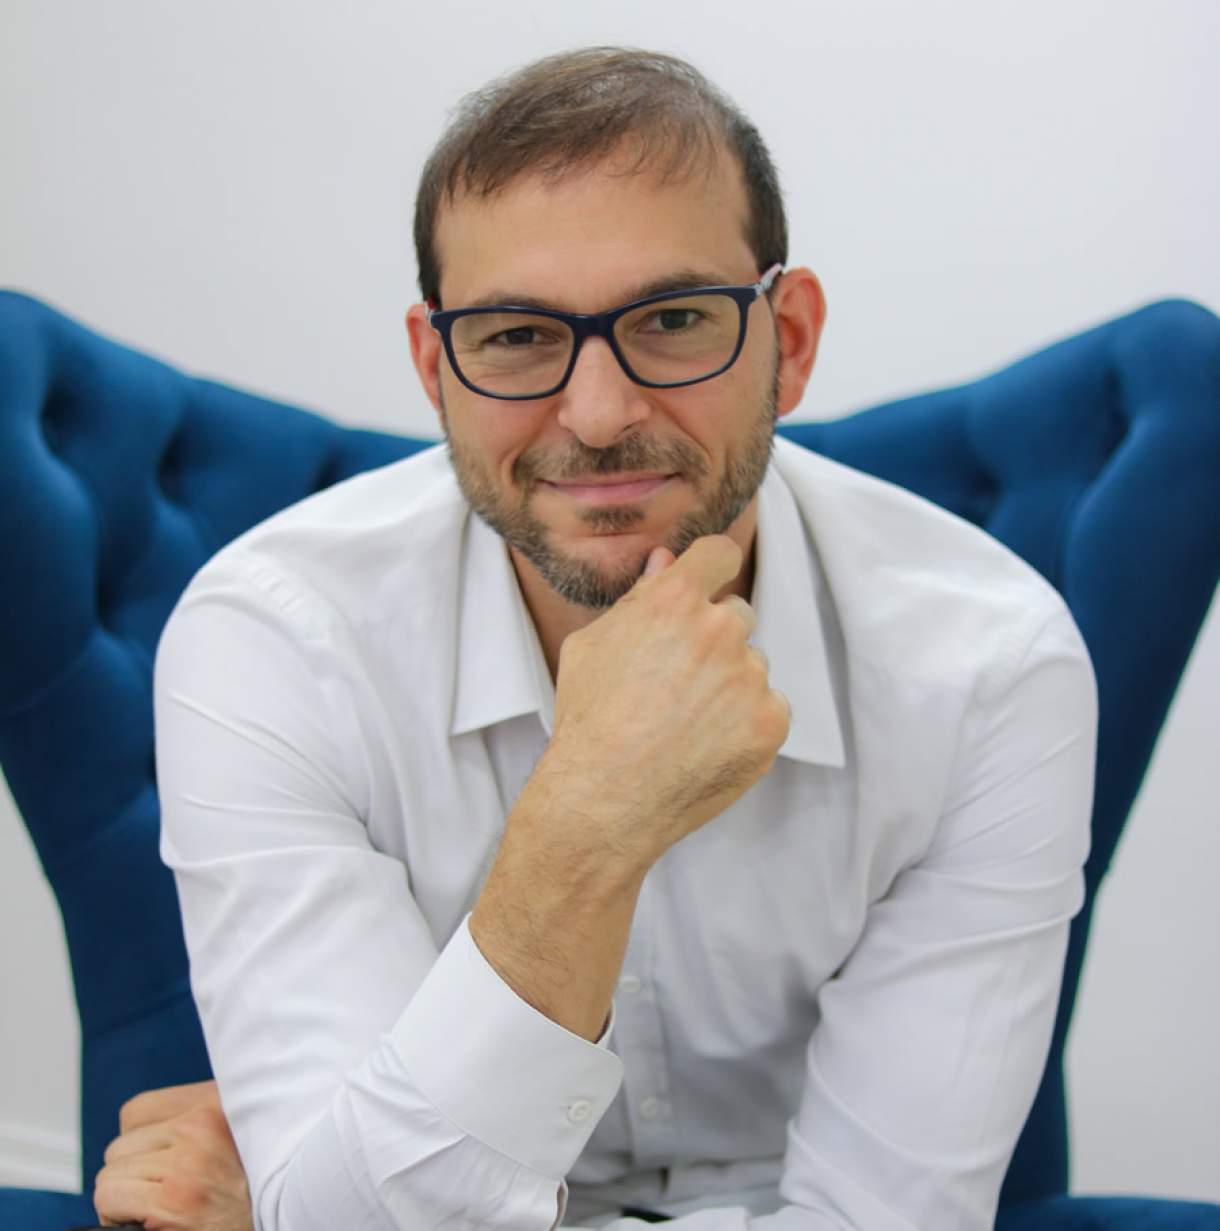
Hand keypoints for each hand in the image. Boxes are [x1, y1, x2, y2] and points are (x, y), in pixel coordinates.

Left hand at [93, 1080, 251, 1230]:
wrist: (291, 1213)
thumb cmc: (260, 1184)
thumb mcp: (240, 1131)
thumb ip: (201, 1119)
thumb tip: (151, 1134)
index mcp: (218, 1100)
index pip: (137, 1111)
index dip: (140, 1144)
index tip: (156, 1164)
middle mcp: (203, 1123)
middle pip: (121, 1145)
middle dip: (134, 1174)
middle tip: (162, 1193)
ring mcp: (188, 1161)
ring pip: (111, 1173)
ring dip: (126, 1197)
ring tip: (159, 1208)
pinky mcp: (174, 1199)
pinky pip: (109, 1197)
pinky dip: (118, 1215)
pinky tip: (150, 1222)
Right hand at [537, 535, 789, 864]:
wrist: (605, 800)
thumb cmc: (589, 720)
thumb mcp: (592, 646)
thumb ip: (637, 599)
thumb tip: (666, 561)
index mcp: (675, 601)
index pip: (719, 554)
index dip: (712, 568)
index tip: (706, 589)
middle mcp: (720, 631)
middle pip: (737, 614)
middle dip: (713, 638)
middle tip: (676, 682)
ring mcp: (750, 678)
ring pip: (751, 666)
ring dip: (729, 684)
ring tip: (685, 723)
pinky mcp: (770, 722)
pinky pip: (769, 707)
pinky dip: (745, 723)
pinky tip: (706, 744)